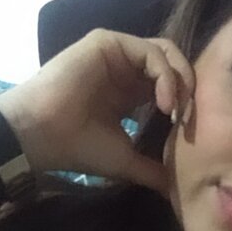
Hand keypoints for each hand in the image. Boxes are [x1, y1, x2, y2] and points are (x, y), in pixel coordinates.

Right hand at [0, 29, 195, 195]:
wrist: (41, 137)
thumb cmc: (77, 149)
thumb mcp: (124, 161)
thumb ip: (152, 169)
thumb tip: (177, 188)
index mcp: (129, 93)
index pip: (169, 85)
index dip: (185, 103)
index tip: (188, 131)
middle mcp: (124, 70)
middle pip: (172, 64)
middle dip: (188, 87)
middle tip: (190, 116)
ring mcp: (116, 54)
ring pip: (165, 52)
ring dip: (180, 79)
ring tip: (178, 109)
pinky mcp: (106, 43)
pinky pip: (149, 50)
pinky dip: (164, 74)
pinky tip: (164, 102)